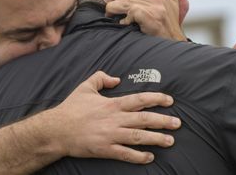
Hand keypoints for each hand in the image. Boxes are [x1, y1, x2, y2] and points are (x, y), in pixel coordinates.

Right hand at [48, 71, 180, 163]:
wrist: (57, 129)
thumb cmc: (71, 108)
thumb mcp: (85, 87)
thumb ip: (101, 78)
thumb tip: (116, 78)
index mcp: (112, 104)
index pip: (139, 100)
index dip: (156, 99)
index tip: (169, 100)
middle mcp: (114, 119)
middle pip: (144, 119)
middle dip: (163, 121)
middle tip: (178, 123)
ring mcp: (111, 135)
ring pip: (139, 137)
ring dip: (156, 139)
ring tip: (170, 141)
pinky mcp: (105, 149)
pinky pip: (126, 154)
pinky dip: (139, 156)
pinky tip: (150, 157)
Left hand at [104, 0, 188, 40]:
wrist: (175, 45)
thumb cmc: (169, 28)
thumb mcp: (173, 6)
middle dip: (114, 0)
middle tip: (109, 10)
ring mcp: (156, 7)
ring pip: (125, 1)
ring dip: (113, 9)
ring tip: (111, 16)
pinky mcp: (152, 17)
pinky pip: (131, 12)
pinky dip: (124, 19)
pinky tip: (124, 25)